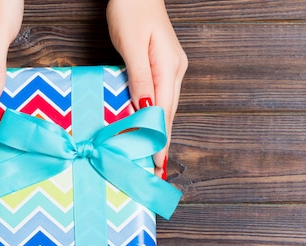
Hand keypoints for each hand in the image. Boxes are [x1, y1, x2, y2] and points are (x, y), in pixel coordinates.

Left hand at [106, 0, 187, 179]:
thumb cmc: (131, 9)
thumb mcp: (131, 45)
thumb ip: (139, 78)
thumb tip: (145, 110)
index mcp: (168, 68)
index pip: (164, 112)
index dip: (160, 140)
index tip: (157, 165)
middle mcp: (174, 71)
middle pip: (168, 113)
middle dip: (161, 142)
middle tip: (155, 170)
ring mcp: (170, 67)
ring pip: (164, 106)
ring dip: (158, 131)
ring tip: (152, 156)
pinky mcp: (161, 65)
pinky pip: (158, 96)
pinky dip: (154, 114)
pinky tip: (148, 126)